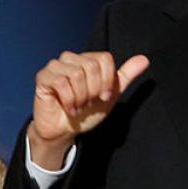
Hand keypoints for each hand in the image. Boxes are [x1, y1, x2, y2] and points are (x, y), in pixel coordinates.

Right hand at [28, 51, 148, 168]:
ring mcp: (56, 66)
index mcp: (88, 60)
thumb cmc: (88, 111)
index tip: (104, 96)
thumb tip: (144, 59)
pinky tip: (68, 107)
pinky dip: (69, 100)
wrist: (66, 129)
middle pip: (91, 66)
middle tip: (88, 102)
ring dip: (81, 97)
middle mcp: (71, 58)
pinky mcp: (43, 77)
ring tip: (78, 105)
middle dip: (94, 90)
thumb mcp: (111, 94)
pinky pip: (61, 83)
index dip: (107, 80)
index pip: (105, 59)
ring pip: (76, 74)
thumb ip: (126, 76)